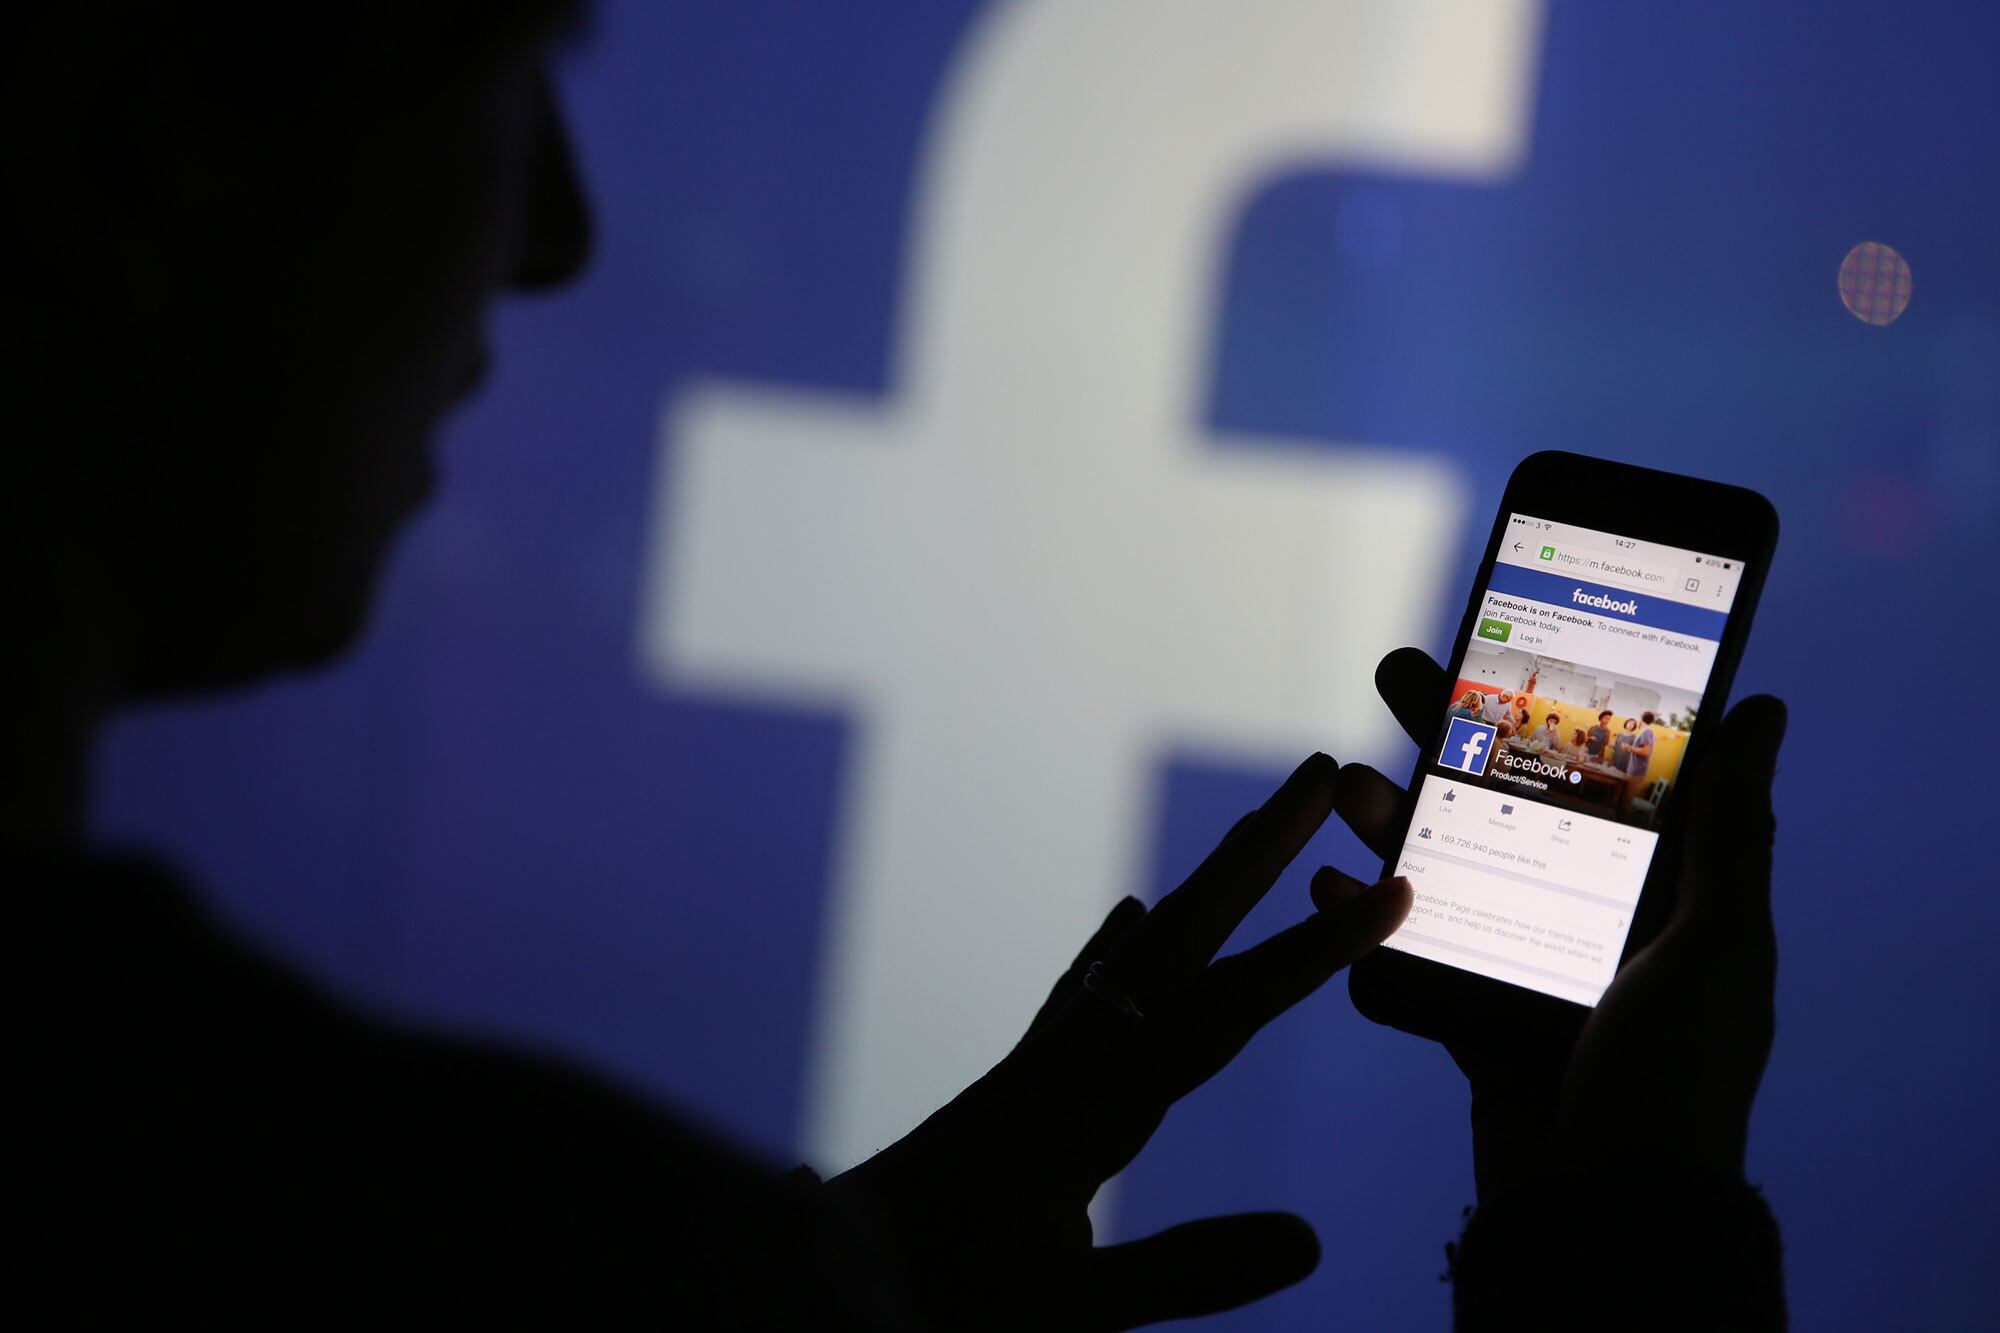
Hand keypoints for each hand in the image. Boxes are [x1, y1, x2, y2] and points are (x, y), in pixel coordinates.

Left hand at [830, 753, 1411, 1330]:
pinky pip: (1088, 982)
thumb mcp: (1070, 1307)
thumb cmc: (947, 1294)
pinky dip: (1123, 940)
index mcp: (1095, 1103)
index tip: (1389, 899)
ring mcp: (1047, 1056)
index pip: (1225, 1012)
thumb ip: (1187, 1272)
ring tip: (1257, 826)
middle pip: (1182, 934)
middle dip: (1256, 853)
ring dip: (1206, 883)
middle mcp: (1075, 1054)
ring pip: (1142, 946)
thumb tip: (1310, 1243)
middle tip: (1314, 771)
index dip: (1312, 957)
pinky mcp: (1024, 1073)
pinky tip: (1132, 916)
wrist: (836, 1269)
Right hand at [1325, 648, 1784, 1195]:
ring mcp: (1526, 965)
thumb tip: (1765, 709)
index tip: (1500, 644)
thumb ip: (1732, 830)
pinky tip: (1321, 882)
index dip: (1549, 705)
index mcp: (1660, 894)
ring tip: (1339, 782)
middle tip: (1396, 671)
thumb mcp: (1718, 944)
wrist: (1602, 1213)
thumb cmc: (1674, 1077)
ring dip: (1392, 820)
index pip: (1601, 773)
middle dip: (1447, 738)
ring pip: (1447, 866)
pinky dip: (1361, 916)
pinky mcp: (1472, 1014)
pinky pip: (1407, 948)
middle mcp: (1591, 918)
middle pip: (1510, 802)